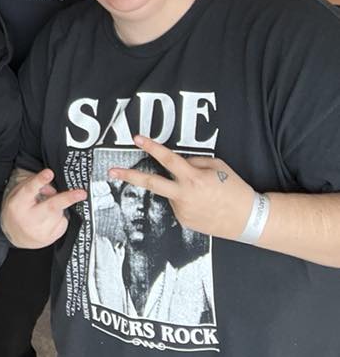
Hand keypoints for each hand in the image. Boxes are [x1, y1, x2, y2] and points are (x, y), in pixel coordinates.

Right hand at [0, 168, 86, 248]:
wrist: (15, 236)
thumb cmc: (18, 210)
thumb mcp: (19, 194)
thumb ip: (34, 185)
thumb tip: (54, 188)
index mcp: (17, 204)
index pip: (29, 190)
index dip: (40, 181)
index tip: (49, 173)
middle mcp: (28, 218)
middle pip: (51, 206)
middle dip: (67, 199)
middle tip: (82, 193)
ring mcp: (39, 231)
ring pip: (59, 213)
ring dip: (58, 208)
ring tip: (46, 210)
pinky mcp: (49, 239)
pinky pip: (63, 222)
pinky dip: (60, 218)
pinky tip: (49, 220)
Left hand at [110, 135, 254, 240]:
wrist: (249, 220)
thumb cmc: (236, 190)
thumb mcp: (218, 167)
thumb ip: (193, 162)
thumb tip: (177, 163)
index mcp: (193, 179)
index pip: (167, 159)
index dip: (151, 147)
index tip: (136, 139)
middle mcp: (184, 195)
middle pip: (150, 183)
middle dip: (128, 176)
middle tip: (111, 171)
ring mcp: (182, 210)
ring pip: (170, 193)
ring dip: (178, 190)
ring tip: (204, 195)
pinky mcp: (184, 221)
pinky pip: (178, 205)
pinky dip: (185, 201)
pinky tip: (202, 205)